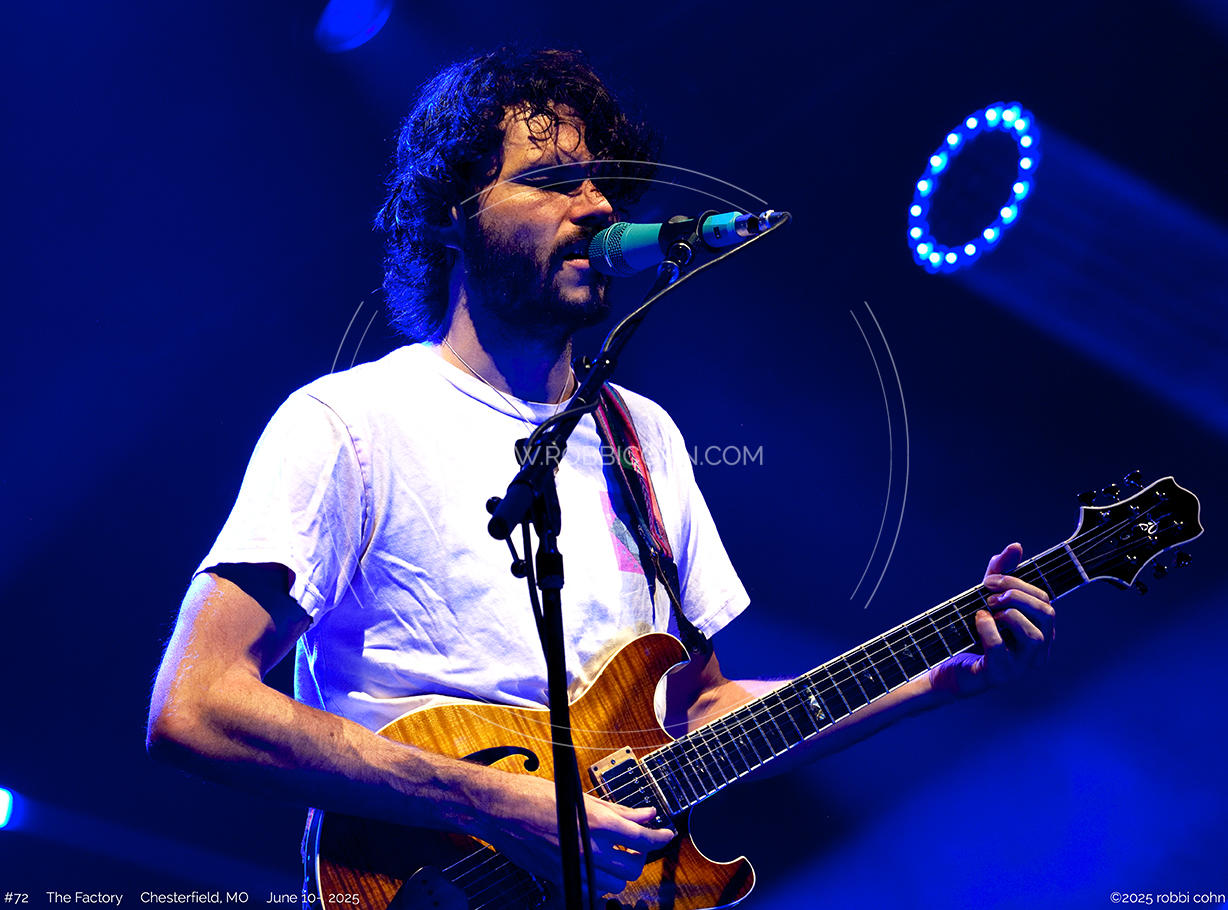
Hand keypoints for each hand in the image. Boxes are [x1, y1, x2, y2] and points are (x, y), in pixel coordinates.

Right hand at [481, 771, 674, 898]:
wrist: (501, 810)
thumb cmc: (534, 796)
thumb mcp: (582, 796)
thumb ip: (618, 809)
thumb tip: (644, 813)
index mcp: (597, 824)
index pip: (642, 839)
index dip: (660, 837)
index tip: (666, 834)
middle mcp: (588, 849)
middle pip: (633, 866)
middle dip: (641, 855)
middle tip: (638, 843)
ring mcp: (574, 866)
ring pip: (615, 885)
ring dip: (621, 872)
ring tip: (617, 856)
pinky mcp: (560, 876)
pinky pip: (591, 891)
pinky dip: (600, 884)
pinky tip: (597, 868)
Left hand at [928, 542, 1054, 698]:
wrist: (945, 663)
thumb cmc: (971, 631)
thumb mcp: (986, 597)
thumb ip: (1001, 573)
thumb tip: (1016, 546)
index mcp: (1040, 630)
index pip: (1045, 600)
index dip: (1018, 584)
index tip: (988, 581)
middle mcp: (1037, 651)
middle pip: (1047, 614)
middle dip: (1017, 596)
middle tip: (989, 595)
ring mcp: (1020, 666)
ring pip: (1035, 635)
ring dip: (1010, 614)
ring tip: (987, 610)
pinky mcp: (999, 675)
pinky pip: (1001, 650)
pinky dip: (989, 629)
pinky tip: (978, 619)